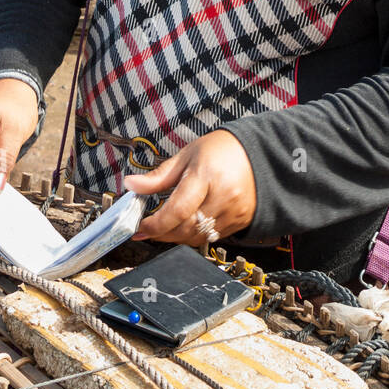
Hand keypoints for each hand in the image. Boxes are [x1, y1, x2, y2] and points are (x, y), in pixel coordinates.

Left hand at [124, 130, 256, 246]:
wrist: (257, 153)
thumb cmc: (221, 150)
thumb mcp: (186, 155)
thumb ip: (158, 176)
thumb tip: (131, 185)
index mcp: (206, 176)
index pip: (176, 210)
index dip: (155, 224)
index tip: (140, 226)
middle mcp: (222, 197)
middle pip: (185, 228)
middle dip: (162, 233)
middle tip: (147, 228)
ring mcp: (233, 212)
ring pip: (197, 237)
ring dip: (176, 236)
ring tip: (164, 227)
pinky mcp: (240, 222)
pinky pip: (211, 237)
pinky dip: (194, 235)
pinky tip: (185, 225)